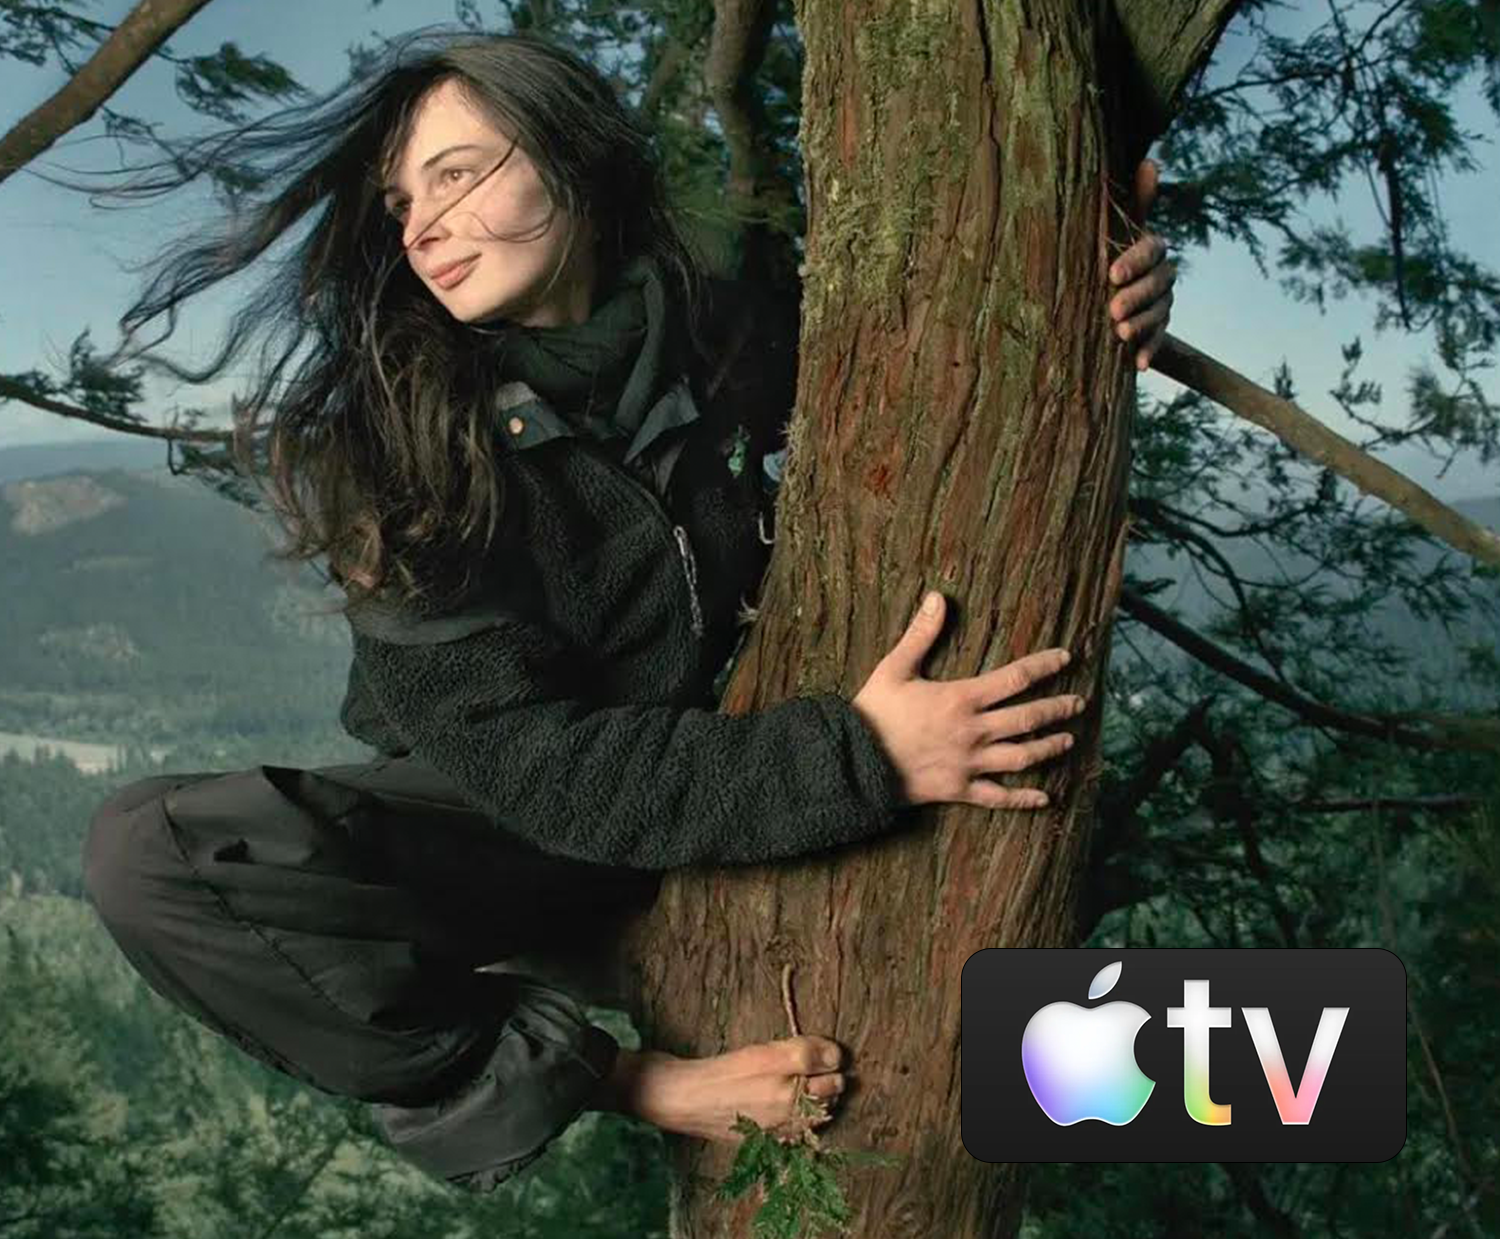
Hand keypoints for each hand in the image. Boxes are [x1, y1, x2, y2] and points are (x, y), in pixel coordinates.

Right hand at [850, 592, 1083, 809]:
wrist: (852, 761)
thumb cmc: (873, 712)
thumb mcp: (894, 668)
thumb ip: (921, 633)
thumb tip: (938, 597)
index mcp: (961, 698)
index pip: (1015, 677)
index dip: (1044, 666)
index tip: (1066, 658)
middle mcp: (973, 731)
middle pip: (1028, 718)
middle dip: (1058, 708)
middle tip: (1079, 703)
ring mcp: (969, 763)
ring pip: (1022, 756)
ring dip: (1049, 747)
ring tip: (1068, 740)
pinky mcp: (960, 789)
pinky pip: (999, 797)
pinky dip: (1024, 798)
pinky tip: (1045, 797)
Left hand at [1108, 159, 1175, 370]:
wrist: (1098, 298)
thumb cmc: (1104, 253)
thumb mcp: (1112, 230)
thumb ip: (1133, 203)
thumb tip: (1151, 160)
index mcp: (1152, 248)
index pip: (1153, 250)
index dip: (1135, 261)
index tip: (1110, 273)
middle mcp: (1163, 275)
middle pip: (1159, 284)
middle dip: (1137, 296)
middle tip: (1111, 309)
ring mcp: (1163, 303)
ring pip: (1161, 312)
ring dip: (1143, 323)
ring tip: (1119, 333)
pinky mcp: (1157, 331)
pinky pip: (1159, 341)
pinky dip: (1149, 351)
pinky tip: (1137, 364)